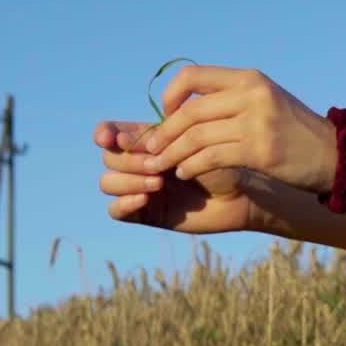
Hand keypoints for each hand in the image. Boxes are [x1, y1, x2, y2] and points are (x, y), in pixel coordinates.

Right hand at [94, 120, 253, 233]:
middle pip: (109, 158)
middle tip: (159, 164)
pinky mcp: (144, 212)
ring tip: (159, 182)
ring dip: (128, 180)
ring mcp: (139, 187)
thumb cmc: (223, 162)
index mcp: (149, 140)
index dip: (104, 134)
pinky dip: (124, 203)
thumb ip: (158, 139)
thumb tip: (118, 139)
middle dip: (129, 159)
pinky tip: (145, 198)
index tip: (109, 138)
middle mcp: (140, 162)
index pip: (111, 133)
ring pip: (108, 182)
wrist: (241, 193)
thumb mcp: (192, 143)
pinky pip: (115, 210)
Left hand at [137, 65, 339, 194]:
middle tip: (151, 151)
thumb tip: (184, 108)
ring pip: (196, 136)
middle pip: (189, 111)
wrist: (335, 155)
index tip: (165, 117)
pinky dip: (191, 166)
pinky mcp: (261, 150)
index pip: (192, 76)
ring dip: (172, 154)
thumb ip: (231, 99)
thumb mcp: (265, 102)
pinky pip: (211, 157)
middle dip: (163, 134)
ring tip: (162, 166)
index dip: (169, 97)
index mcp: (250, 79)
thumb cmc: (296, 132)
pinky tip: (185, 173)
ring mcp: (258, 122)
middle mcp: (253, 95)